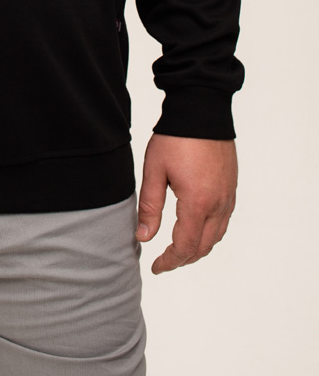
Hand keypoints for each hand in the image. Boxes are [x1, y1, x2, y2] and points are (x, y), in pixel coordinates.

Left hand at [135, 134, 236, 273]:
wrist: (202, 109)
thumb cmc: (175, 138)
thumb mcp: (154, 171)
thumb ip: (150, 207)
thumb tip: (144, 238)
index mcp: (197, 203)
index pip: (185, 246)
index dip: (170, 261)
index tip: (155, 266)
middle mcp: (218, 204)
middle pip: (204, 246)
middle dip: (183, 258)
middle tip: (164, 261)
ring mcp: (228, 195)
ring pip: (217, 235)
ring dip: (198, 247)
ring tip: (178, 249)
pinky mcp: (231, 186)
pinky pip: (224, 220)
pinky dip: (210, 232)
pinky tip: (196, 227)